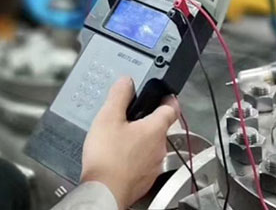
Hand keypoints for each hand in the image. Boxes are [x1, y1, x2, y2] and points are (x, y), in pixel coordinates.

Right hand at [80, 78, 178, 209]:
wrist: (103, 192)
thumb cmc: (107, 158)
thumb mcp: (108, 117)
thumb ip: (119, 95)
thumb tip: (126, 82)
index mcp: (155, 129)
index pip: (172, 108)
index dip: (168, 98)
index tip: (165, 95)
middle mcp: (160, 148)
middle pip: (160, 127)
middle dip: (147, 119)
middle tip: (131, 115)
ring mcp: (154, 166)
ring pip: (152, 145)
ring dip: (141, 139)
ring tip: (120, 137)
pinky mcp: (145, 180)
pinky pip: (145, 162)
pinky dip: (136, 156)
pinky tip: (119, 156)